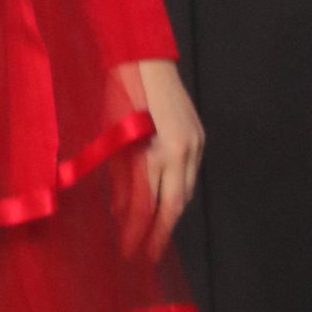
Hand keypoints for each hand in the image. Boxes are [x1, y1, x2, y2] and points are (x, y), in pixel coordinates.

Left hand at [111, 58, 203, 260]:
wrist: (145, 56)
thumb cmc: (120, 90)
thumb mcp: (113, 134)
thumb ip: (120, 174)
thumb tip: (119, 210)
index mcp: (160, 151)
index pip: (149, 204)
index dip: (138, 230)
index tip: (128, 251)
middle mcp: (183, 151)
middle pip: (174, 204)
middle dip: (159, 232)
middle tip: (146, 255)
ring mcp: (195, 143)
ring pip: (185, 191)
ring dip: (169, 213)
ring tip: (153, 234)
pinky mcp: (198, 136)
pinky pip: (190, 174)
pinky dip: (176, 191)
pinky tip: (164, 201)